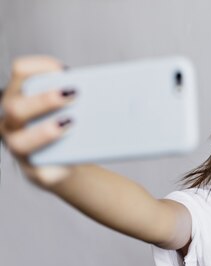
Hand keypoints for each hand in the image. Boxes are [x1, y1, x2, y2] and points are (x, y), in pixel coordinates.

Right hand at [0, 56, 75, 188]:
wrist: (68, 162)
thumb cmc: (70, 128)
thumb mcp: (73, 108)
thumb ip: (82, 97)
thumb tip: (117, 90)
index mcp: (20, 97)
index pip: (20, 72)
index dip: (39, 67)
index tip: (64, 70)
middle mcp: (12, 121)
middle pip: (15, 106)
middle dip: (44, 100)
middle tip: (74, 95)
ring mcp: (18, 147)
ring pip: (20, 141)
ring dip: (46, 132)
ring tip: (71, 124)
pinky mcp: (34, 171)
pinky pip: (41, 169)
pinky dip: (59, 163)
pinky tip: (75, 155)